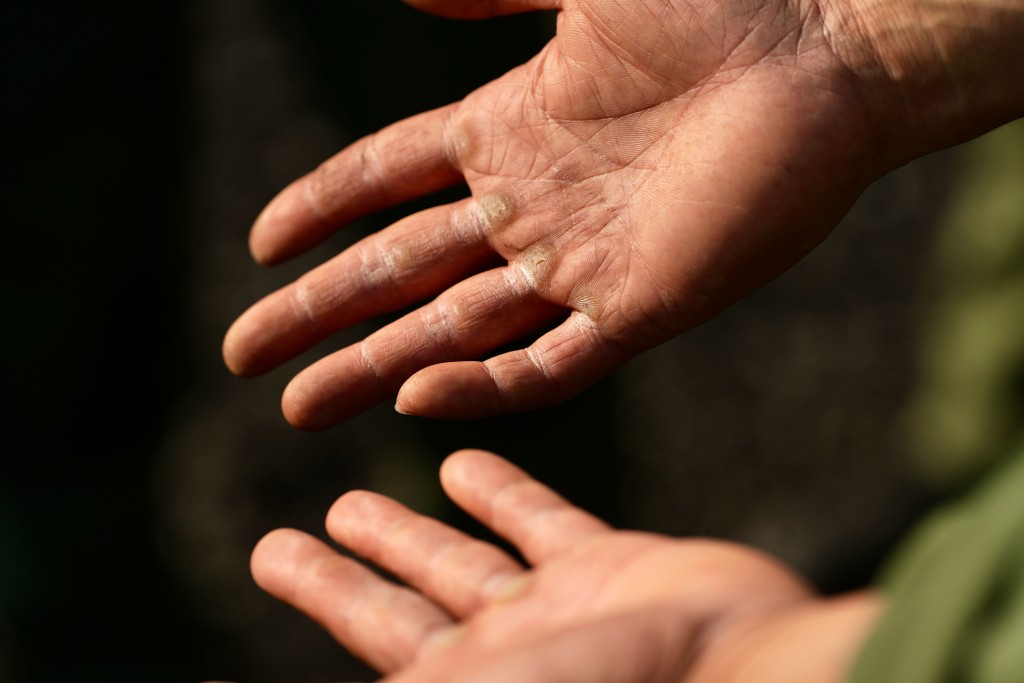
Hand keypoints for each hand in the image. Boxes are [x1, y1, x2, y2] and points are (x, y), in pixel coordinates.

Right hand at [222, 0, 1021, 428]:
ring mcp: (580, 265)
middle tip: (243, 356)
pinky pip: (548, 364)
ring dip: (375, 366)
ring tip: (299, 405)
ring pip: (454, 331)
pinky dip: (484, 386)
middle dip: (318, 314)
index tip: (260, 246)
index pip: (385, 181)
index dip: (320, 211)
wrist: (826, 54)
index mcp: (507, 130)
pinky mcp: (641, 309)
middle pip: (398, 271)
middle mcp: (531, 208)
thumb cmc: (717, 7)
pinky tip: (416, 397)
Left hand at [251, 450, 878, 681]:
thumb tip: (340, 676)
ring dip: (411, 530)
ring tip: (354, 501)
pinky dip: (502, 493)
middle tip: (291, 537)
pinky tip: (461, 460)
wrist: (746, 673)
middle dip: (351, 567)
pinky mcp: (614, 568)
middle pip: (404, 601)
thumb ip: (413, 675)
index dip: (320, 589)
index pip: (372, 629)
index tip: (270, 552)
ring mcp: (560, 611)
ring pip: (465, 559)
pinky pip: (543, 522)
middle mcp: (505, 653)